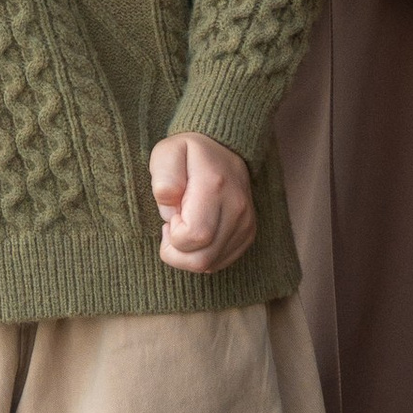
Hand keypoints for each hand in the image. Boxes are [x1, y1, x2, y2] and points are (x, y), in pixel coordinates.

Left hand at [151, 133, 256, 275]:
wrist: (222, 147)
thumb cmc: (189, 153)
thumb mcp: (168, 153)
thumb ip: (164, 178)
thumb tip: (170, 209)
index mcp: (215, 186)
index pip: (193, 236)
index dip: (173, 234)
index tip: (172, 213)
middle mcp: (236, 208)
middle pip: (201, 259)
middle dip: (176, 251)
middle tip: (174, 223)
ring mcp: (246, 223)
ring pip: (210, 264)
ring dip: (188, 254)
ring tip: (186, 225)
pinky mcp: (248, 234)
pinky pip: (219, 263)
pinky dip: (202, 255)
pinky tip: (198, 232)